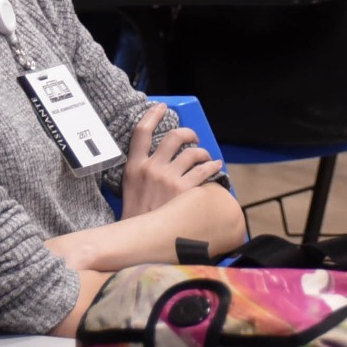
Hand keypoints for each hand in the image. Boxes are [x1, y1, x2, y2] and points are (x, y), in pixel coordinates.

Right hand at [120, 102, 224, 219]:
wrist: (140, 240)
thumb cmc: (137, 215)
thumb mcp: (130, 187)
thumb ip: (141, 170)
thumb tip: (160, 157)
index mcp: (134, 166)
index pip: (141, 132)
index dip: (152, 115)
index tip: (161, 107)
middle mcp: (151, 168)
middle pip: (173, 136)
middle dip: (187, 132)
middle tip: (193, 137)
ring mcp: (168, 178)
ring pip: (192, 152)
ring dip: (203, 152)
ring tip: (206, 157)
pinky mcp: (184, 190)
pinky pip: (204, 170)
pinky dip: (212, 166)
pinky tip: (216, 166)